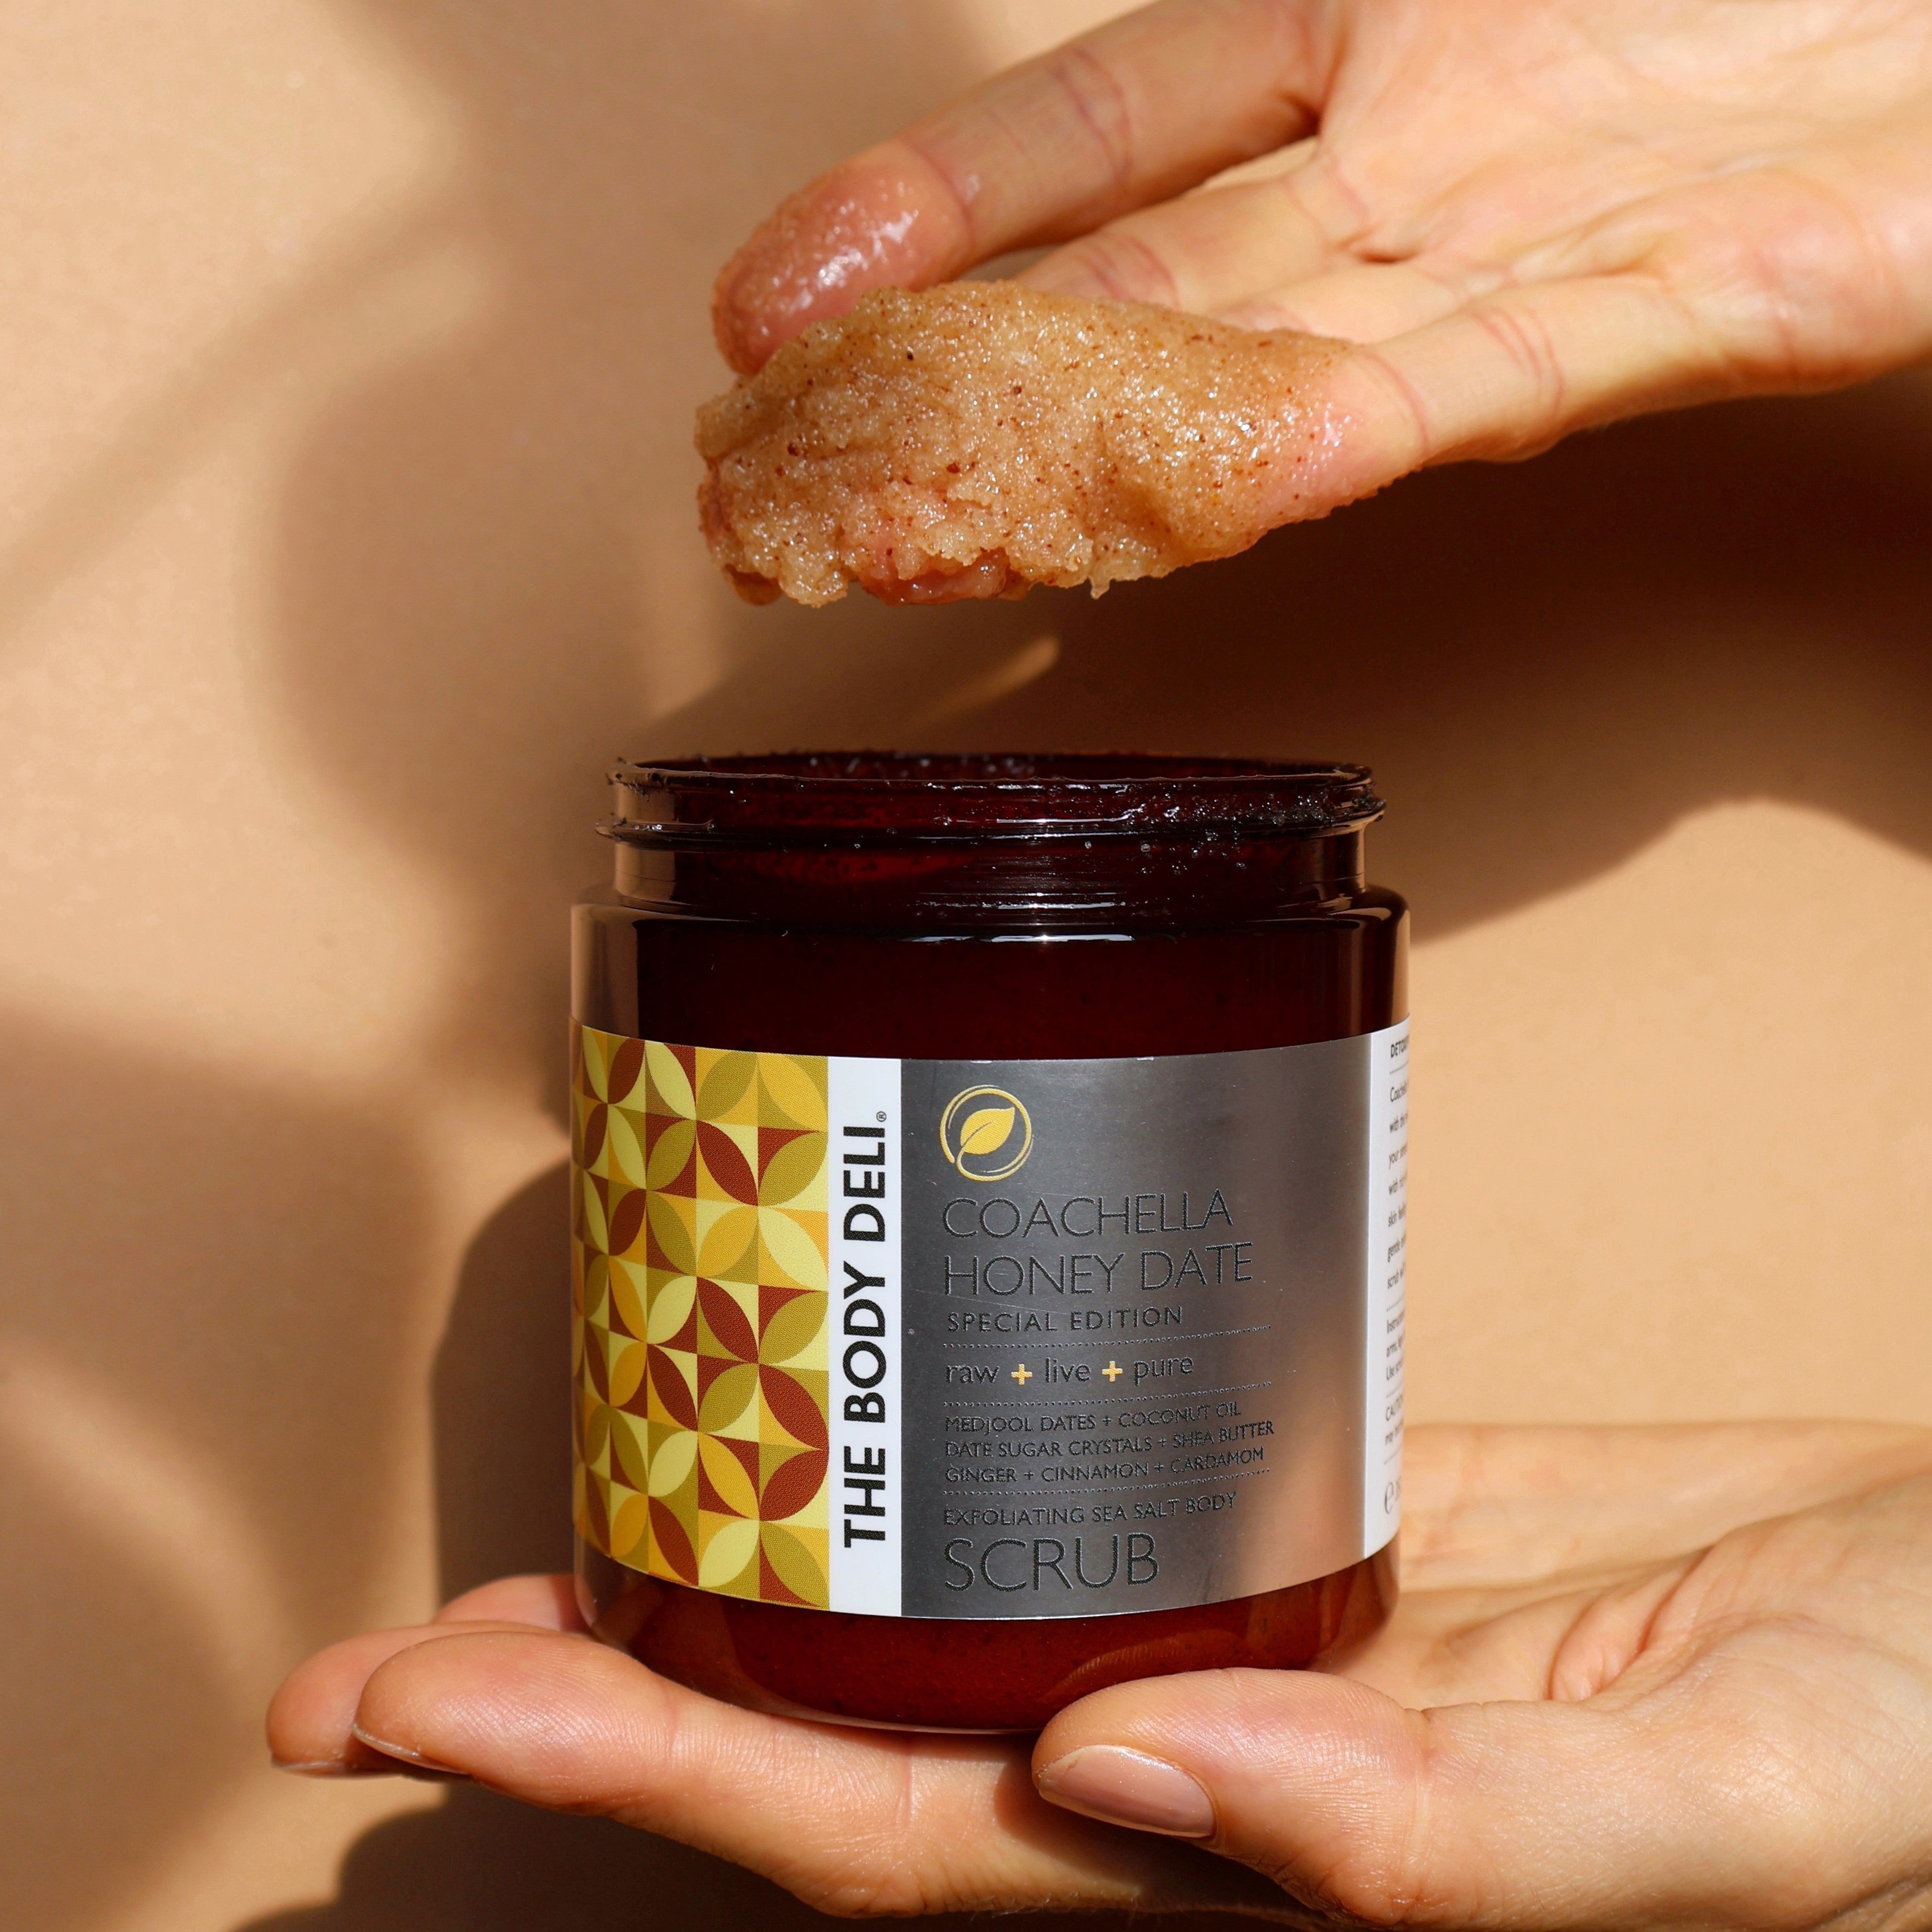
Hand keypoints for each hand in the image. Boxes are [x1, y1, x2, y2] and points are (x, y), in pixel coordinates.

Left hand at [269, 1422, 1931, 1925]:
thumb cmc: (1913, 1737)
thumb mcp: (1735, 1805)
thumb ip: (1464, 1841)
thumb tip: (1175, 1790)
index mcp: (1261, 1889)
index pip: (905, 1850)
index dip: (668, 1786)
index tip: (450, 1704)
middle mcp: (1205, 1779)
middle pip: (860, 1755)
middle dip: (612, 1709)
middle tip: (380, 1657)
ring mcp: (1250, 1635)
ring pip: (935, 1638)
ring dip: (737, 1601)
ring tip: (539, 1548)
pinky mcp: (1312, 1511)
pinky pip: (1068, 1501)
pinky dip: (928, 1478)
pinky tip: (835, 1434)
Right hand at [712, 0, 1931, 523]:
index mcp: (1360, 24)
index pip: (1096, 123)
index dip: (928, 206)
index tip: (779, 305)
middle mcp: (1419, 165)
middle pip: (1147, 280)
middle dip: (962, 375)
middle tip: (799, 474)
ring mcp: (1543, 245)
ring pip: (1283, 359)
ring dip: (1117, 444)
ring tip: (960, 514)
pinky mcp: (1705, 303)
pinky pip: (1509, 369)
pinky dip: (1380, 417)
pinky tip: (1259, 469)